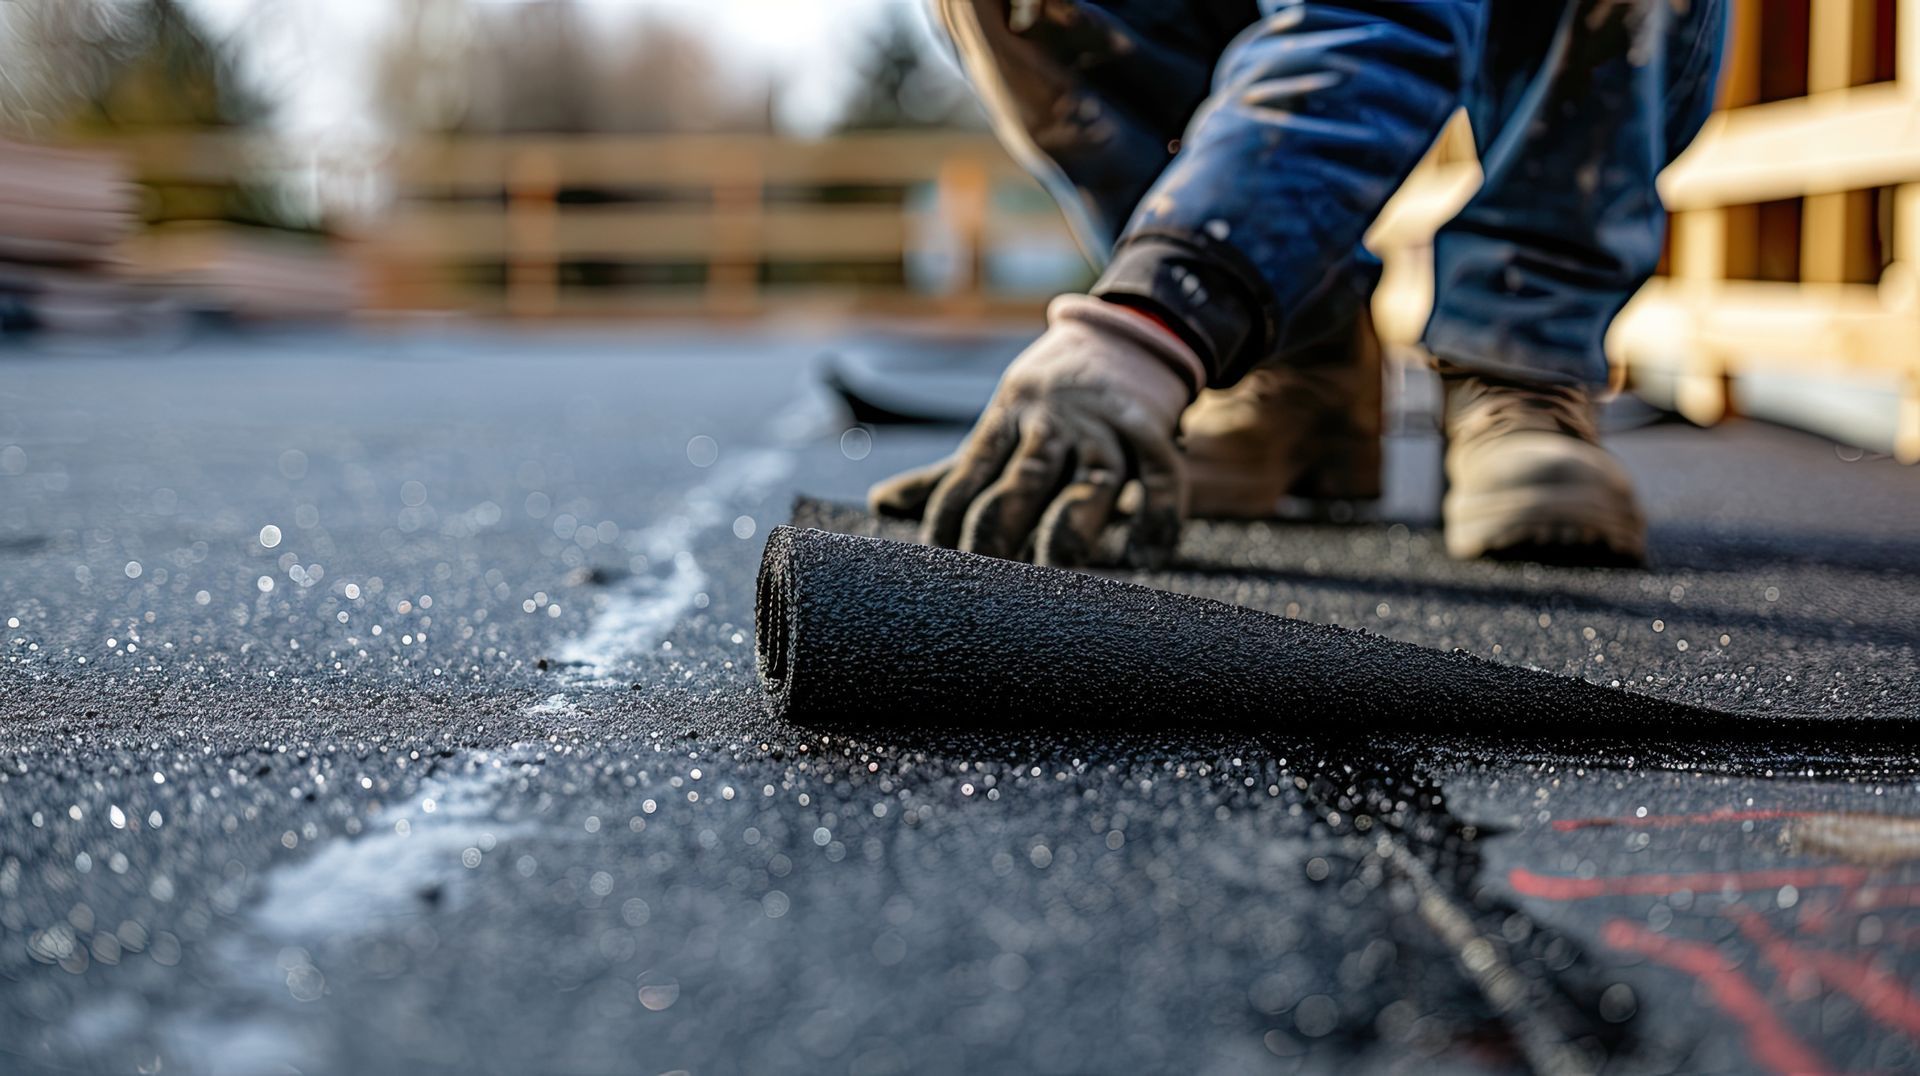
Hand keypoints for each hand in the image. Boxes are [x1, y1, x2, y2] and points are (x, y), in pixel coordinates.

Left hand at [868, 294, 1201, 566]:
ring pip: (1091, 479)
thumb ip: (953, 474)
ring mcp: (1106, 427)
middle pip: (1025, 478)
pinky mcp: (1153, 431)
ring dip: (1071, 528)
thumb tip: (880, 504)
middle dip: (1002, 529)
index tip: (940, 567)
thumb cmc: (1048, 407)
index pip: (968, 475)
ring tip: (1056, 570)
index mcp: (1006, 420)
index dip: (948, 522)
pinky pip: (1162, 476)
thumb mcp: (999, 428)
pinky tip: (1144, 562)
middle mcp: (1053, 422)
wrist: (1122, 340)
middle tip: (988, 582)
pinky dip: (1158, 518)